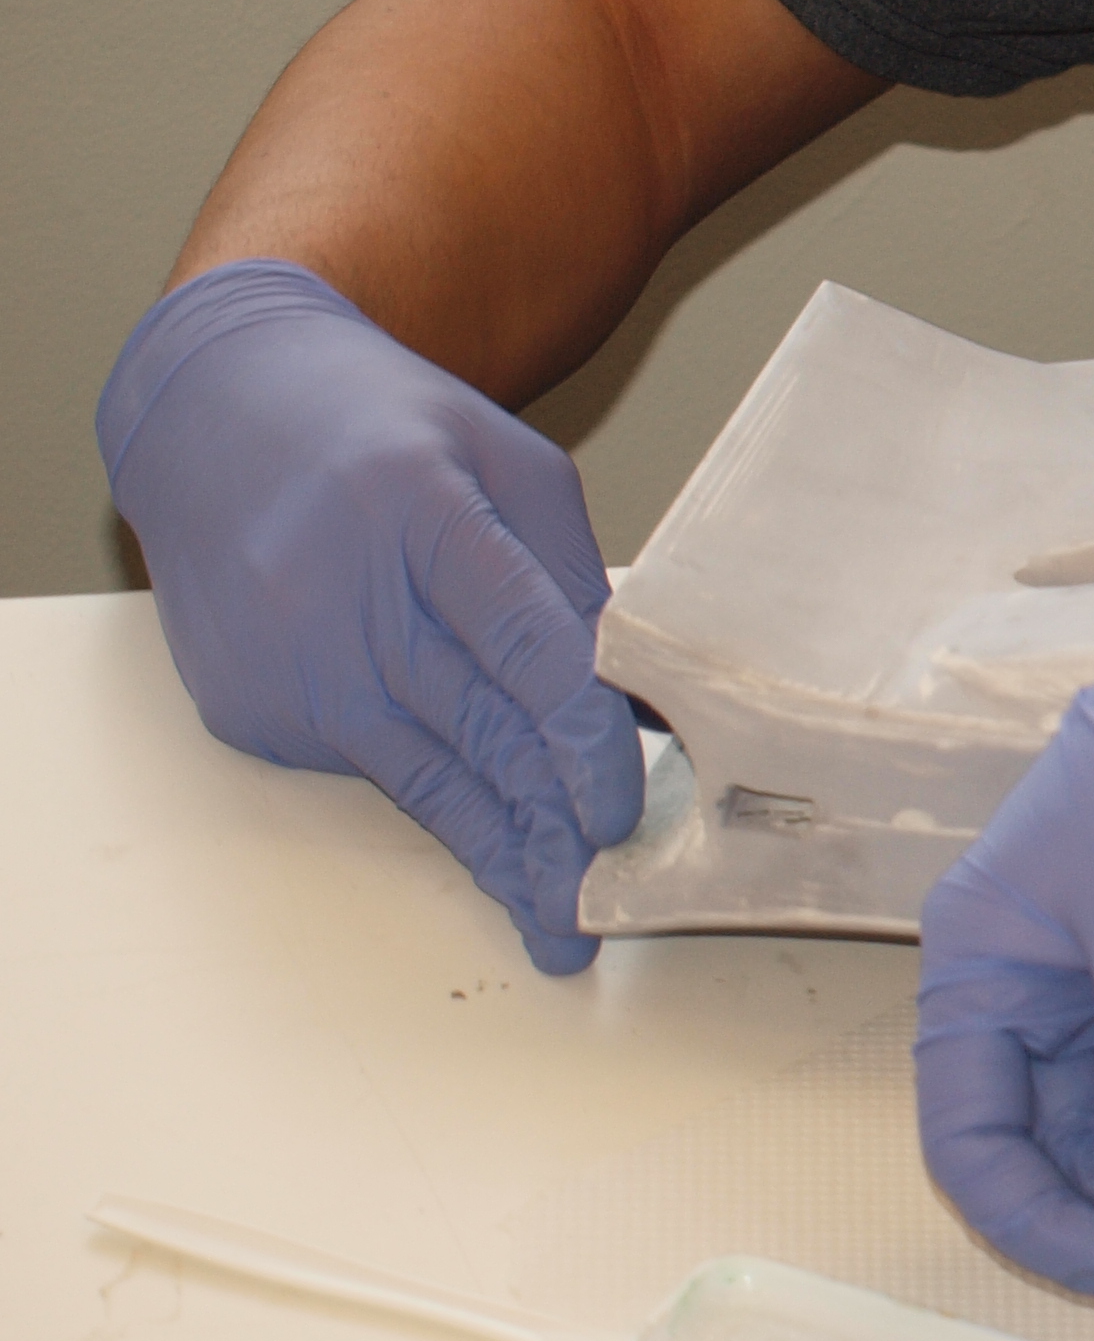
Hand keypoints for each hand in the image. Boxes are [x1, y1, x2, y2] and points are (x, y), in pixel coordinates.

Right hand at [96, 259, 643, 975]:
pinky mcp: (251, 706)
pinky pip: (367, 766)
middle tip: (603, 907)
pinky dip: (436, 805)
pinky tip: (489, 847)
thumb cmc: (382, 429)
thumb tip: (635, 690)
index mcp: (422, 512)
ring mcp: (288, 661)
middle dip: (548, 829)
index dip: (579, 735)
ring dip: (495, 854)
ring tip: (555, 925)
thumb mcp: (503, 458)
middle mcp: (343, 597)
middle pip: (473, 729)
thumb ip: (568, 572)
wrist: (211, 415)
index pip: (522, 642)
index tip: (622, 806)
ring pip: (419, 777)